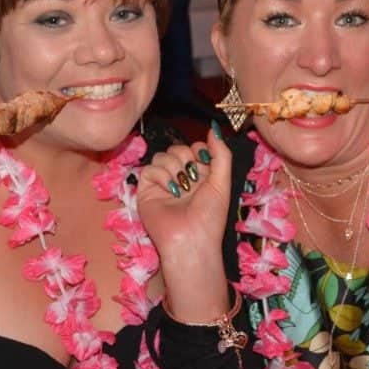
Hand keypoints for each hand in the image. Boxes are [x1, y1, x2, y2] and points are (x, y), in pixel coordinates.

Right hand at [136, 126, 232, 317]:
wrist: (191, 239)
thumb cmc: (209, 216)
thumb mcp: (222, 182)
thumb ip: (221, 154)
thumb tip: (214, 129)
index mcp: (200, 176)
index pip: (195, 148)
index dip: (199, 151)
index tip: (204, 163)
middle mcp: (181, 178)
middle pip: (178, 148)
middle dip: (186, 159)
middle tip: (191, 180)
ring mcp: (162, 183)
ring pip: (162, 156)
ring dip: (174, 169)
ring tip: (181, 189)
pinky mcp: (146, 190)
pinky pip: (149, 169)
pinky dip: (161, 177)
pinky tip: (170, 191)